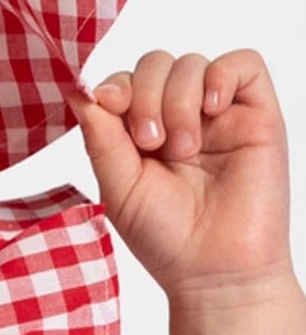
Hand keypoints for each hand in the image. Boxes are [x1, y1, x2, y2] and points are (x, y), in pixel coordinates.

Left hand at [66, 48, 293, 300]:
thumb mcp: (118, 186)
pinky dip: (221, 75)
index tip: (109, 106)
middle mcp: (180, 117)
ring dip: (178, 99)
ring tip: (182, 149)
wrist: (215, 271)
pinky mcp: (257, 115)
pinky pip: (243, 63)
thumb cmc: (166, 238)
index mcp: (141, 132)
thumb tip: (78, 90)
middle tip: (150, 142)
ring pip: (192, 64)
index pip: (124, 82)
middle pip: (155, 64)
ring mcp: (219, 115)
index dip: (114, 86)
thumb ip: (100, 137)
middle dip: (144, 94)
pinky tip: (211, 110)